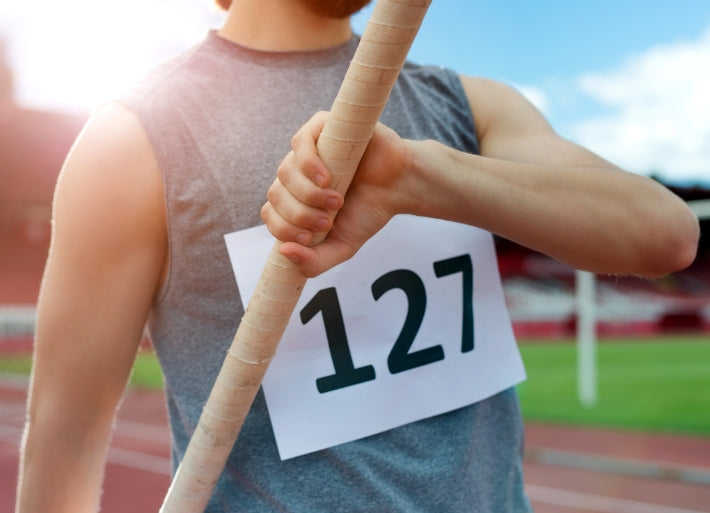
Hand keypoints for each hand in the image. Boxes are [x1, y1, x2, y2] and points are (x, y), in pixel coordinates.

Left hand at [261, 111, 408, 276]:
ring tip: (336, 201)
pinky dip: (308, 164)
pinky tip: (326, 178)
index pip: (270, 213)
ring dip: (308, 194)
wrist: (399, 186)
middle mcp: (295, 174)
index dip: (284, 228)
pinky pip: (299, 142)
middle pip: (275, 194)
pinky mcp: (322, 127)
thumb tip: (283, 251)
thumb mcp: (341, 248)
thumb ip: (314, 262)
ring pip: (285, 172)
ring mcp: (306, 150)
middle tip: (328, 220)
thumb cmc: (368, 212)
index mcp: (294, 199)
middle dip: (300, 214)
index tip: (310, 237)